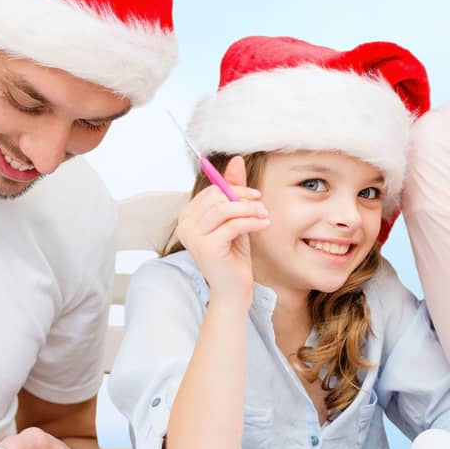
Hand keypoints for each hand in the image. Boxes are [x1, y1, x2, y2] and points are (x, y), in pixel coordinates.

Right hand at [176, 158, 268, 303]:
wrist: (233, 288)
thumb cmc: (232, 253)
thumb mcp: (234, 217)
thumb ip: (232, 190)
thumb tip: (236, 159)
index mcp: (187, 215)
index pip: (211, 190)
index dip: (234, 189)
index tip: (254, 195)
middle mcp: (185, 224)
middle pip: (216, 196)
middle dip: (243, 197)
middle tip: (261, 204)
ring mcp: (193, 236)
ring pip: (224, 209)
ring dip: (249, 209)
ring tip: (264, 214)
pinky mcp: (206, 247)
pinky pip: (232, 225)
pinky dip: (251, 221)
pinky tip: (263, 224)